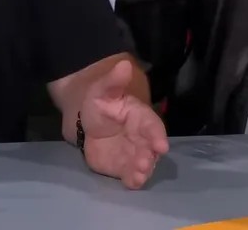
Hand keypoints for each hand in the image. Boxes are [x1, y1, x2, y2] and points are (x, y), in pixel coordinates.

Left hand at [80, 59, 169, 188]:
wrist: (86, 120)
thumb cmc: (100, 102)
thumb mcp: (104, 89)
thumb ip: (114, 81)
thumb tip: (123, 65)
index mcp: (140, 117)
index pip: (153, 126)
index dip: (157, 135)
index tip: (161, 145)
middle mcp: (142, 137)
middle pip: (151, 149)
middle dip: (150, 156)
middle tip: (146, 163)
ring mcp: (133, 153)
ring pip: (143, 164)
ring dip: (144, 170)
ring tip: (140, 174)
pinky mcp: (123, 167)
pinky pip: (130, 175)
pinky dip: (133, 180)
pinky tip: (132, 183)